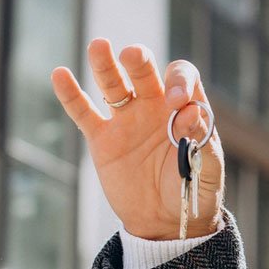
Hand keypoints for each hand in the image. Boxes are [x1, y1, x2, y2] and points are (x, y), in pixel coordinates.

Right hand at [50, 40, 224, 240]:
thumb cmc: (194, 191)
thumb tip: (191, 113)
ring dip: (105, 65)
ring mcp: (126, 120)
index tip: (177, 101)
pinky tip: (60, 74)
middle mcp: (154, 106)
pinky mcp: (102, 139)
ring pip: (112, 85)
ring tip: (98, 46)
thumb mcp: (209, 170)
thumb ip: (204, 142)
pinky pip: (84, 112)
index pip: (183, 78)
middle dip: (140, 62)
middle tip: (133, 56)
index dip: (180, 82)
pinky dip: (70, 94)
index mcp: (185, 107)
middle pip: (145, 72)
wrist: (165, 222)